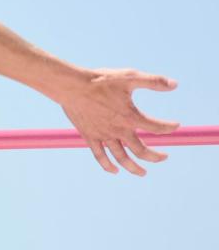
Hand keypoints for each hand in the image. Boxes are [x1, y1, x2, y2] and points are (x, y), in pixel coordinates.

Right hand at [61, 68, 178, 175]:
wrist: (73, 87)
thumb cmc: (101, 80)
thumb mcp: (130, 76)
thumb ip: (153, 81)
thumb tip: (175, 84)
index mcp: (131, 117)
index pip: (157, 128)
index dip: (169, 127)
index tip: (176, 126)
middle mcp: (119, 130)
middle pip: (141, 150)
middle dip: (155, 156)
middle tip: (164, 157)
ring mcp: (104, 136)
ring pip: (122, 158)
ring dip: (134, 168)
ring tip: (143, 173)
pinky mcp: (90, 137)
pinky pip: (100, 156)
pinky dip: (108, 166)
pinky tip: (115, 171)